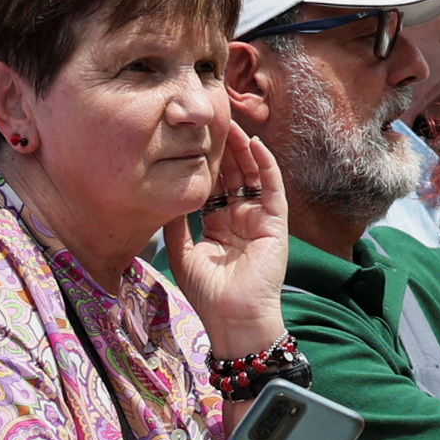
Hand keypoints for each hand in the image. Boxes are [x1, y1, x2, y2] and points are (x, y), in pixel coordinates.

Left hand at [164, 126, 291, 358]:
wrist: (233, 319)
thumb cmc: (208, 294)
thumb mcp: (183, 254)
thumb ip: (176, 225)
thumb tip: (164, 198)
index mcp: (219, 225)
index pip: (212, 186)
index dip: (204, 164)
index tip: (191, 139)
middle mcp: (240, 219)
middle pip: (232, 175)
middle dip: (223, 149)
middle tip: (212, 120)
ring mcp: (259, 219)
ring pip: (252, 175)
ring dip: (243, 149)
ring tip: (231, 123)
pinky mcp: (275, 223)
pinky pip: (272, 187)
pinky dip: (265, 164)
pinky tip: (255, 143)